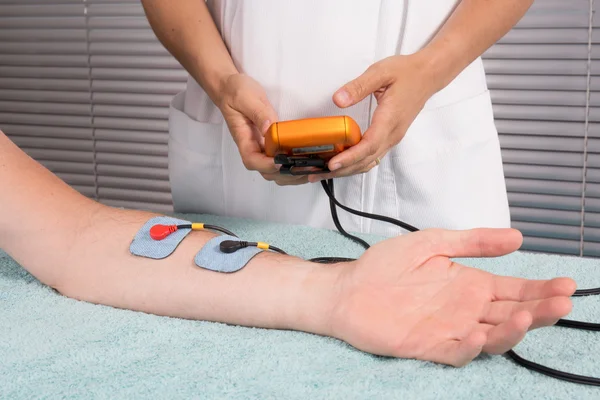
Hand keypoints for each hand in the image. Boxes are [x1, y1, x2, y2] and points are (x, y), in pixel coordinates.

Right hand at [218, 73, 308, 185]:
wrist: (231, 88)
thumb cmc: (235, 92)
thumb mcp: (246, 98)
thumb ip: (258, 113)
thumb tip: (269, 128)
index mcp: (244, 138)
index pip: (251, 160)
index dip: (267, 165)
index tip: (281, 162)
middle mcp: (253, 147)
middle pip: (266, 171)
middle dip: (285, 174)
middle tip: (306, 168)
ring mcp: (262, 147)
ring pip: (275, 170)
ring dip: (291, 174)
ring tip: (311, 170)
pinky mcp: (271, 144)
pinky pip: (281, 160)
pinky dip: (294, 166)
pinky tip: (309, 163)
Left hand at [308, 53, 439, 182]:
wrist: (428, 76)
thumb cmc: (406, 73)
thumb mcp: (381, 72)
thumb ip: (358, 86)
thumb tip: (338, 100)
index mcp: (390, 120)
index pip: (368, 146)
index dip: (349, 157)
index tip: (332, 164)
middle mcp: (392, 134)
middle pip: (366, 160)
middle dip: (341, 170)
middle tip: (316, 173)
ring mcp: (392, 138)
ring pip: (368, 162)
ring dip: (346, 170)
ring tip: (322, 172)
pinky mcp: (389, 138)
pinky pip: (371, 156)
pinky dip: (355, 163)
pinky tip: (340, 162)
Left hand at [329, 228, 575, 365]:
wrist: (348, 287)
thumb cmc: (385, 265)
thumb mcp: (432, 243)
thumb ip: (472, 241)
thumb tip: (517, 237)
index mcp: (469, 285)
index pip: (514, 290)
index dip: (540, 288)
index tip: (566, 284)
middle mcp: (464, 310)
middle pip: (511, 314)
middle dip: (540, 309)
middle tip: (562, 302)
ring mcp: (448, 330)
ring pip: (490, 337)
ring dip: (511, 330)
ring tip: (528, 316)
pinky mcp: (427, 346)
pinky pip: (454, 353)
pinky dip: (468, 348)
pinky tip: (477, 336)